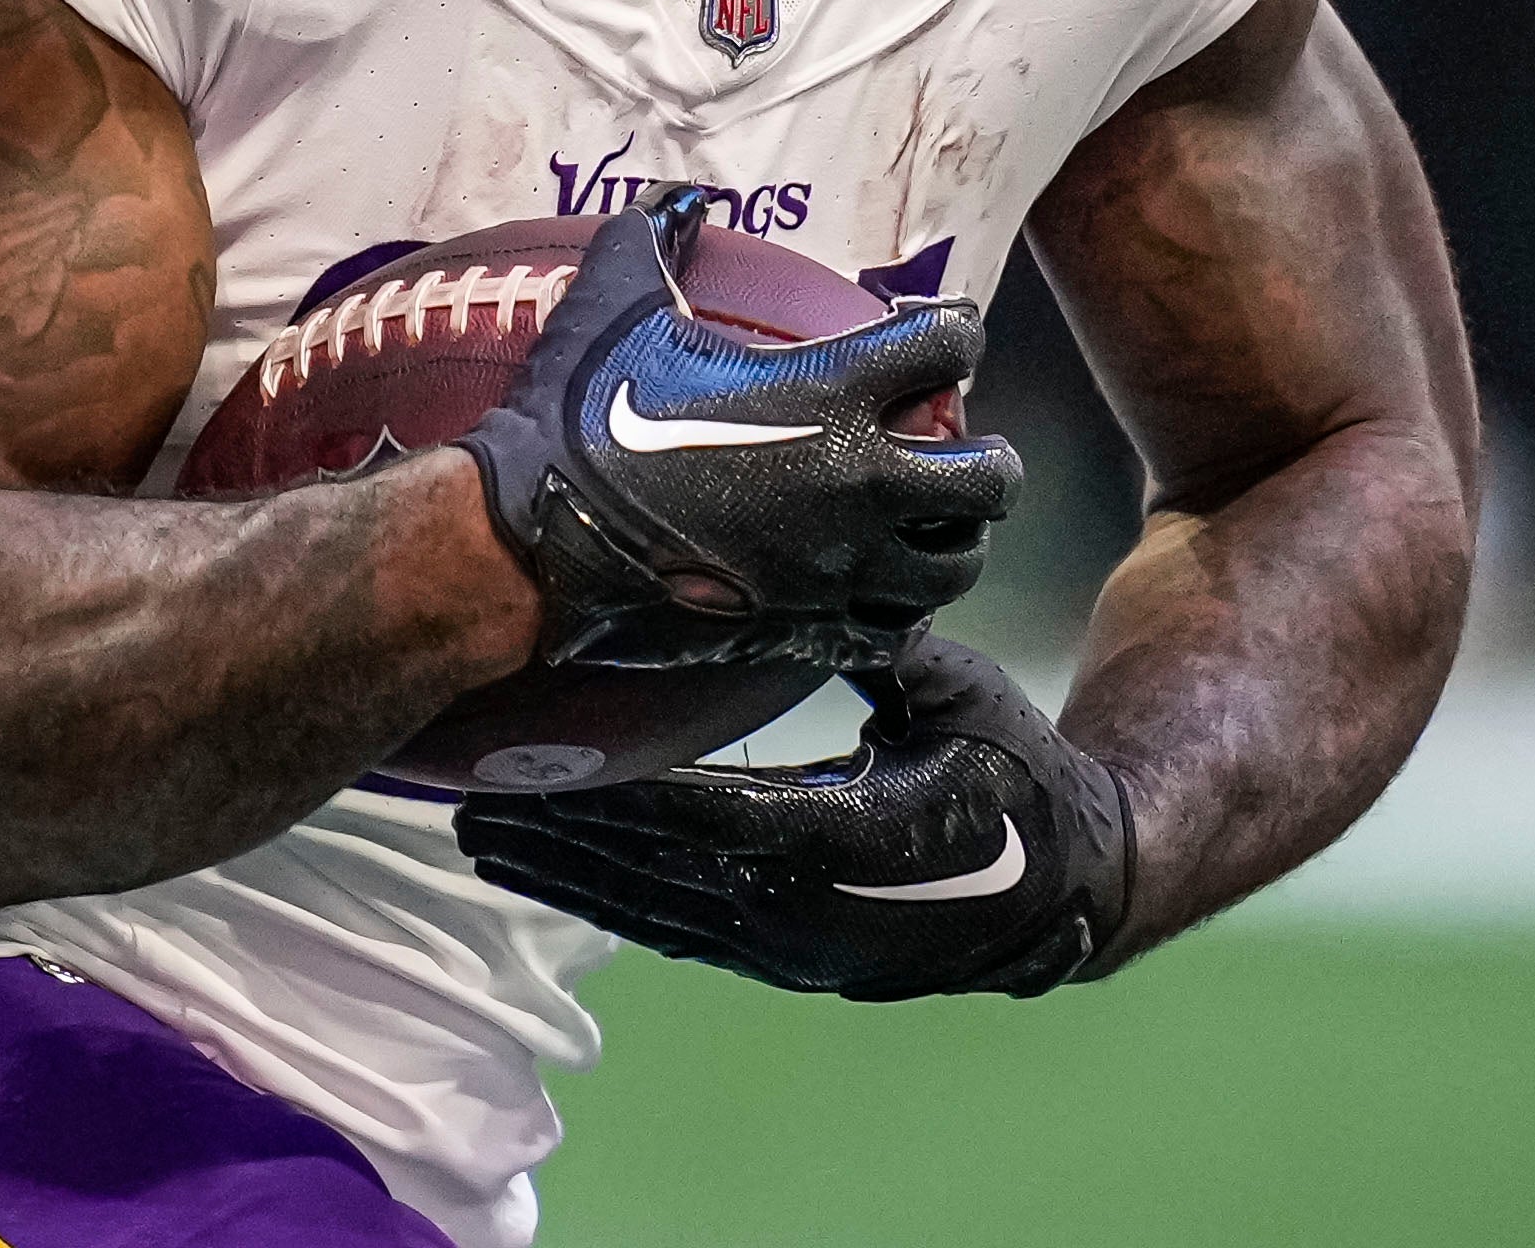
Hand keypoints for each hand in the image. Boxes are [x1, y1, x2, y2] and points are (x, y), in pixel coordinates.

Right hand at [456, 187, 1020, 671]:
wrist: (532, 544)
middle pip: (991, 477)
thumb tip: (673, 196)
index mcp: (829, 393)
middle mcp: (857, 481)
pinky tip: (872, 587)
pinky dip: (897, 610)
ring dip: (954, 538)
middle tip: (957, 446)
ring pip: (958, 564)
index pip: (950, 346)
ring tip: (928, 521)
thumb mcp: (616, 303)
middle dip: (987, 458)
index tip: (935, 336)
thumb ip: (655, 238)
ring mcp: (840, 567)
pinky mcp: (810, 630)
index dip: (952, 331)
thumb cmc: (578, 419)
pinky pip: (894, 630)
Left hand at [457, 634, 1134, 999]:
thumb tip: (826, 577)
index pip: (716, 819)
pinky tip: (556, 875)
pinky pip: (680, 931)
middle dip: (561, 839)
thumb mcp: (964, 696)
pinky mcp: (785, 959)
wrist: (1065, 888)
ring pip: (655, 914)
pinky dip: (610, 901)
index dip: (628, 795)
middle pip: (659, 878)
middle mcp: (808, 915)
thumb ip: (888, 647)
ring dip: (565, 878)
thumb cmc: (1019, 774)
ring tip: (480, 840)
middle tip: (469, 802)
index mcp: (851, 846)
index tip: (551, 763)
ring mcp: (792, 949)